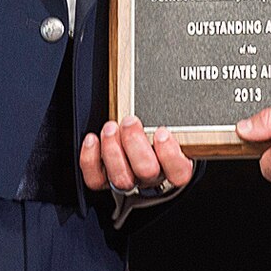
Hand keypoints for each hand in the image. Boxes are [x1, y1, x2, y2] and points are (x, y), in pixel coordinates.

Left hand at [79, 116, 195, 195]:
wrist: (142, 154)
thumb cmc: (158, 136)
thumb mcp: (173, 127)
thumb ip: (173, 118)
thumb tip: (177, 89)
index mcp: (174, 168)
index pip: (179, 172)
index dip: (170, 154)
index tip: (162, 132)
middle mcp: (152, 178)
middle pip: (146, 171)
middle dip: (135, 143)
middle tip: (130, 122)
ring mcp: (129, 180)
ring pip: (121, 178)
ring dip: (113, 150)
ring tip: (110, 127)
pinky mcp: (106, 182)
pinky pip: (96, 180)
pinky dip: (91, 159)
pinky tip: (92, 140)